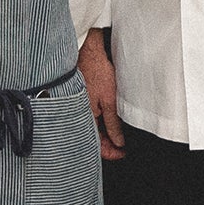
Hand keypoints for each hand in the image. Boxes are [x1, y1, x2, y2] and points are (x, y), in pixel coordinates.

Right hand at [78, 31, 124, 159]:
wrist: (88, 51)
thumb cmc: (96, 72)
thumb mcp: (110, 101)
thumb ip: (113, 123)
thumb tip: (118, 141)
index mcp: (83, 118)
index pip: (95, 144)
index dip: (110, 152)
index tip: (123, 153)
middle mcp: (79, 115)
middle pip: (93, 138)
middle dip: (109, 144)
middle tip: (124, 146)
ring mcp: (81, 108)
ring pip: (93, 128)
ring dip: (106, 133)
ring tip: (122, 134)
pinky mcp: (83, 100)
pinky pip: (92, 117)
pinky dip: (102, 122)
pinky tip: (112, 120)